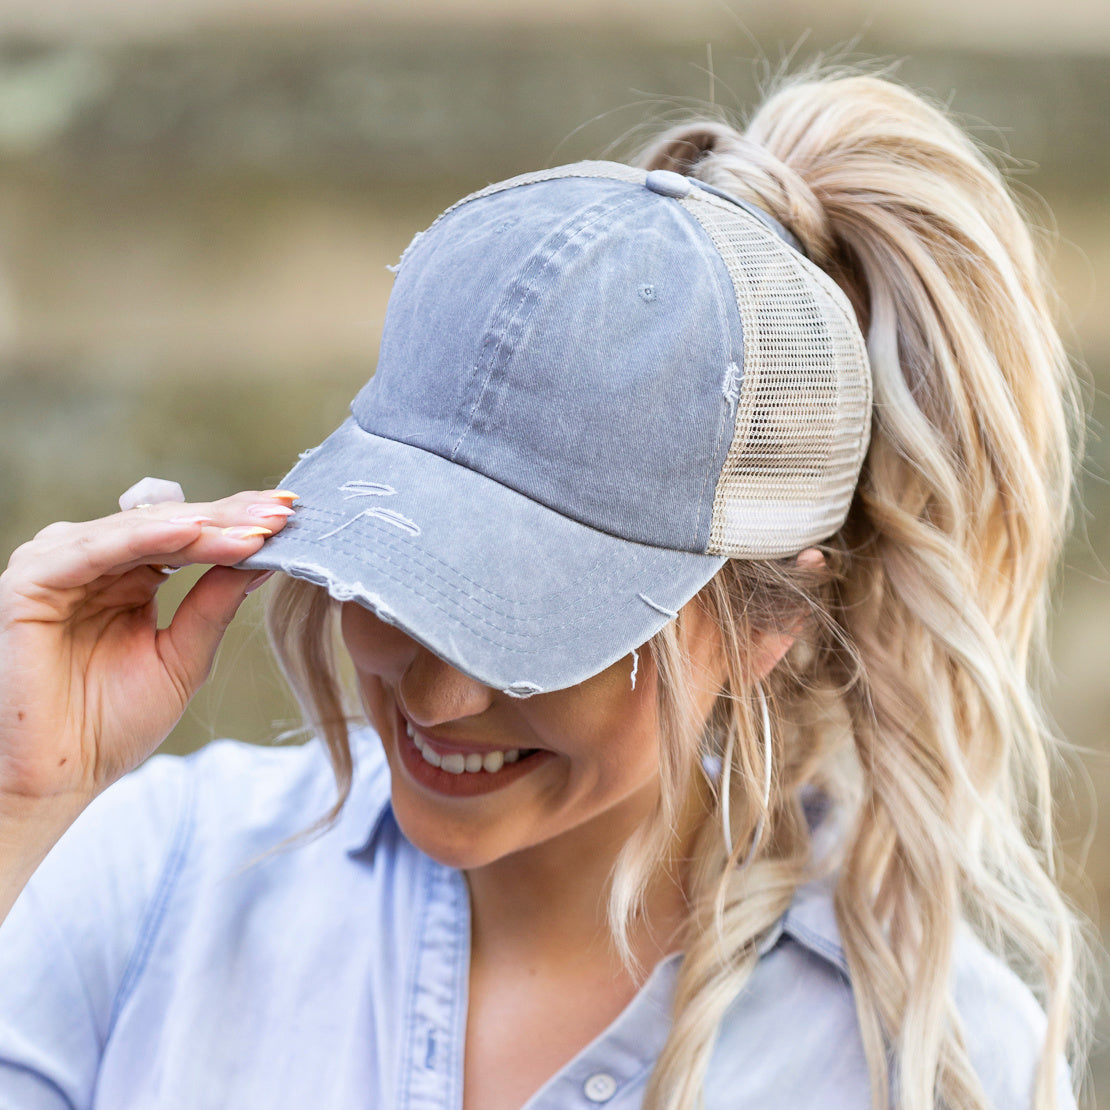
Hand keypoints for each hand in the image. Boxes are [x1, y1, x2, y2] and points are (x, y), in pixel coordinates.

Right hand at [0, 489, 294, 815]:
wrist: (63, 779)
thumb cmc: (115, 725)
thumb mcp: (184, 655)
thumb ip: (215, 603)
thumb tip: (265, 555)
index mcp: (127, 576)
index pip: (188, 534)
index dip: (237, 523)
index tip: (290, 515)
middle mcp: (92, 563)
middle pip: (170, 523)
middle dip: (230, 516)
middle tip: (283, 512)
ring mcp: (59, 567)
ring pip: (141, 528)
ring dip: (202, 524)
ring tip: (253, 528)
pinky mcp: (31, 582)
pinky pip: (98, 549)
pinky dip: (148, 536)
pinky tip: (195, 532)